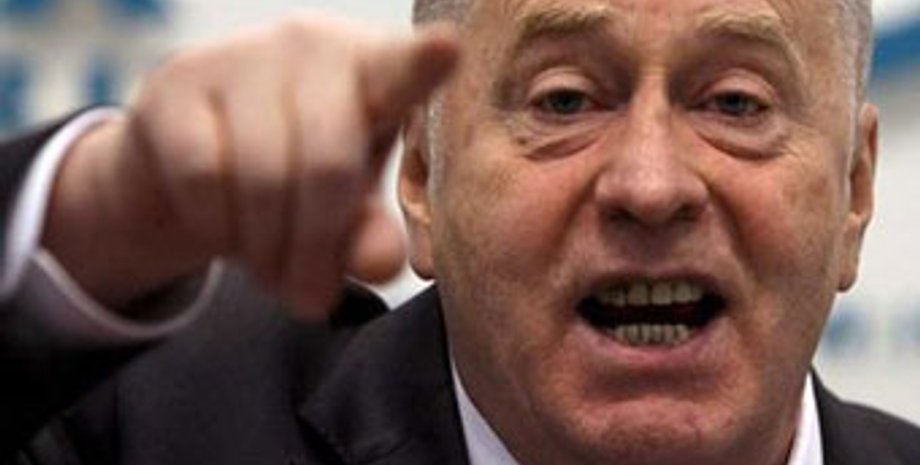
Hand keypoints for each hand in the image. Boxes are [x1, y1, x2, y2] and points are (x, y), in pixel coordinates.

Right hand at [42, 12, 458, 317]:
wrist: (193, 164)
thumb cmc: (294, 179)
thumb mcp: (345, 213)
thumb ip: (368, 238)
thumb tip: (382, 266)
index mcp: (375, 72)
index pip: (404, 69)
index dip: (424, 62)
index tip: (448, 50)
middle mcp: (311, 46)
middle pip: (327, 165)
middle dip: (315, 249)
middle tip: (309, 300)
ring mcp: (240, 55)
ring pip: (260, 176)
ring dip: (264, 249)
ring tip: (270, 268)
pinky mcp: (176, 81)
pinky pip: (203, 177)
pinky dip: (214, 225)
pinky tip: (222, 225)